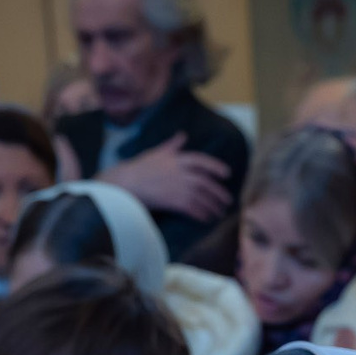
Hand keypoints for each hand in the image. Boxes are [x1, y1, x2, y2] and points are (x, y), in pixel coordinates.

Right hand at [98, 134, 235, 221]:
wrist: (127, 183)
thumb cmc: (140, 167)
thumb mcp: (158, 152)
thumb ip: (173, 145)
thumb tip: (183, 135)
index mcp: (178, 159)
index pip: (202, 161)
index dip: (216, 167)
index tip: (227, 174)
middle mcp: (182, 172)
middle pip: (206, 182)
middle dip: (219, 192)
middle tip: (227, 201)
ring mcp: (179, 187)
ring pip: (202, 197)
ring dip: (213, 206)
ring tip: (219, 213)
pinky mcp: (174, 202)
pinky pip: (193, 209)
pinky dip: (202, 214)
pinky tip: (206, 219)